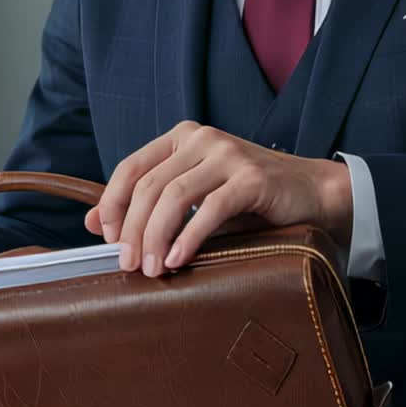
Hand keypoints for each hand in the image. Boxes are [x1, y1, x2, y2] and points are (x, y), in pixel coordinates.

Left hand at [83, 123, 352, 274]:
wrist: (313, 193)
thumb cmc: (249, 198)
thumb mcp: (195, 197)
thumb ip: (149, 205)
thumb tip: (92, 224)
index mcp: (181, 137)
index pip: (130, 168)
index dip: (112, 205)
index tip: (106, 240)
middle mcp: (201, 138)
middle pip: (149, 185)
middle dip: (131, 229)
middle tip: (126, 264)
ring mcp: (228, 154)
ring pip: (174, 196)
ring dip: (155, 236)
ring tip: (150, 269)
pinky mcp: (252, 178)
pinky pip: (210, 209)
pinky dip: (188, 237)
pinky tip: (178, 259)